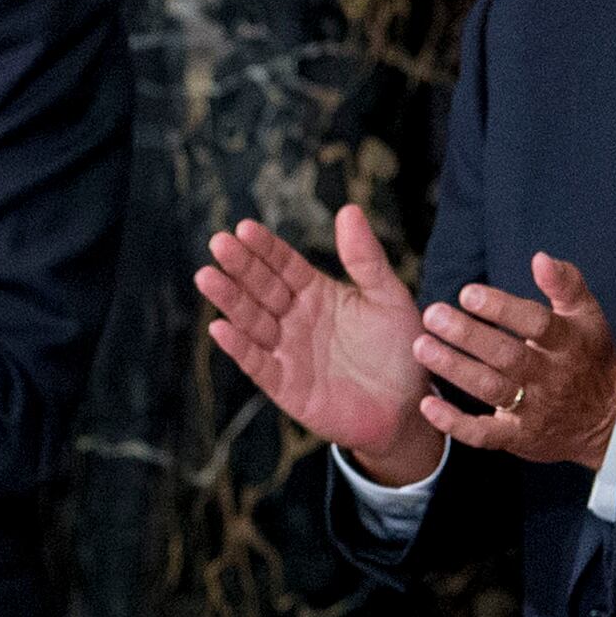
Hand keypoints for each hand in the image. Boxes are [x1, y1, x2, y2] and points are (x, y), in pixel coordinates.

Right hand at [196, 205, 442, 483]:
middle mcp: (295, 319)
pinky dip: (239, 348)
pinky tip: (221, 328)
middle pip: (262, 288)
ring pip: (252, 321)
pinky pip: (258, 364)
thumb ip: (366, 258)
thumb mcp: (388, 297)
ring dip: (229, 300)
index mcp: (316, 293)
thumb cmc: (400, 350)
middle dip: (240, 266)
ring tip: (207, 276)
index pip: (284, 264)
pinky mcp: (284, 386)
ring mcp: (287, 351)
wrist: (408, 407)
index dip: (265, 248)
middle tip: (219, 243)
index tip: (244, 227)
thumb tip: (349, 209)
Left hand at [412, 252, 615, 470]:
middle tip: (432, 315)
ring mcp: (534, 409)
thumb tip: (540, 257)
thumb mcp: (587, 316)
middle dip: (468, 336)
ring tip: (421, 347)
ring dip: (454, 369)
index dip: (502, 308)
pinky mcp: (518, 437)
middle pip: (507, 356)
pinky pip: (484, 434)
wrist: (608, 420)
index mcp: (568, 342)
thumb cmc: (587, 356)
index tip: (467, 293)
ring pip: (491, 390)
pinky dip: (454, 424)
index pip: (536, 323)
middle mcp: (550, 376)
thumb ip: (565, 284)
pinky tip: (427, 404)